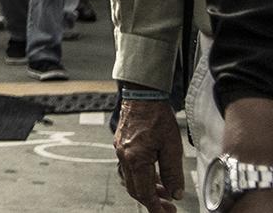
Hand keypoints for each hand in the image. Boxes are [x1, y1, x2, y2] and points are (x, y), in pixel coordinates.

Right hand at [114, 97, 184, 212]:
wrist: (142, 95)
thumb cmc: (157, 117)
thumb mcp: (172, 147)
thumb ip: (173, 173)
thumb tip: (175, 193)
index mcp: (136, 159)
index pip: (144, 192)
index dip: (155, 207)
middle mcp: (124, 157)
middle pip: (135, 189)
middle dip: (152, 201)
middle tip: (169, 206)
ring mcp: (121, 150)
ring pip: (131, 179)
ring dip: (147, 189)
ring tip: (164, 191)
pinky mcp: (121, 145)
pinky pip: (129, 168)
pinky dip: (142, 177)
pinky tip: (154, 174)